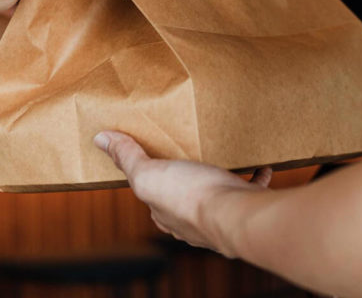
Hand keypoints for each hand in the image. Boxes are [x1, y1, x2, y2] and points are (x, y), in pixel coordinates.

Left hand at [94, 130, 270, 255]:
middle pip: (186, 197)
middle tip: (190, 157)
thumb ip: (128, 157)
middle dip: (187, 181)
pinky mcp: (245, 207)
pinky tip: (260, 164)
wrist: (236, 215)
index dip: (150, 181)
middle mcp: (192, 221)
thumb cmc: (189, 197)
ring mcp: (220, 216)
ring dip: (221, 179)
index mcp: (166, 215)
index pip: (152, 198)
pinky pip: (251, 191)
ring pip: (219, 196)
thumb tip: (101, 139)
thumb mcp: (148, 173)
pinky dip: (255, 177)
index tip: (153, 162)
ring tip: (222, 157)